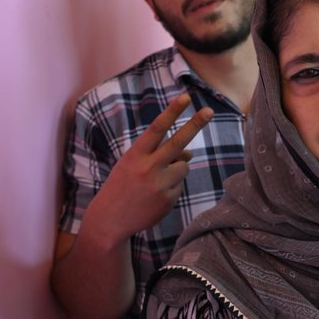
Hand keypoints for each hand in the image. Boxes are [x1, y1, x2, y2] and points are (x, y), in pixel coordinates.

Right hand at [90, 93, 213, 243]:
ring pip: (184, 166)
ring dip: (177, 169)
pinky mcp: (168, 200)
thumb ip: (160, 154)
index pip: (157, 128)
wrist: (109, 219)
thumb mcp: (134, 164)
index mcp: (136, 155)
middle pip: (178, 142)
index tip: (185, 98)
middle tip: (209, 111)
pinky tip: (155, 196)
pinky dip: (172, 187)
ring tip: (156, 181)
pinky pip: (180, 185)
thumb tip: (190, 152)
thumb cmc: (124, 185)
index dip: (172, 112)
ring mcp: (159, 184)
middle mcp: (148, 167)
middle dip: (195, 125)